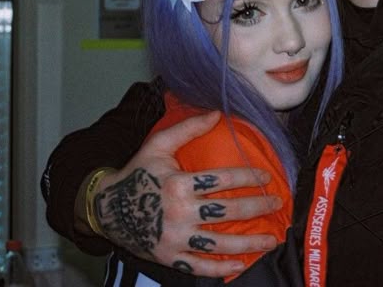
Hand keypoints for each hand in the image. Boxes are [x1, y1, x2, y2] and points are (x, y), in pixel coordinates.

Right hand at [93, 112, 280, 277]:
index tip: (267, 178)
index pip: (222, 181)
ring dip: (248, 243)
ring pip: (218, 244)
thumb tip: (218, 113)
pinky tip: (240, 264)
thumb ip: (188, 128)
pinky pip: (198, 266)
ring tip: (271, 240)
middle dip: (257, 208)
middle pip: (227, 212)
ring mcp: (174, 239)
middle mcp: (178, 213)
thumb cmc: (137, 173)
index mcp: (178, 184)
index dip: (248, 178)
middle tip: (277, 204)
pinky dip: (219, 268)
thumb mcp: (158, 145)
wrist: (105, 208)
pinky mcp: (169, 257)